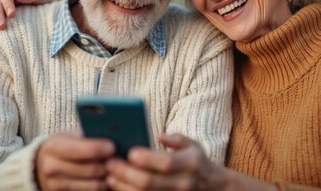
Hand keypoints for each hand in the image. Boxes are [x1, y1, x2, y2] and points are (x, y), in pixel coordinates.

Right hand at [35, 132, 114, 190]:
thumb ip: (85, 138)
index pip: (82, 149)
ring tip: (114, 170)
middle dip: (108, 165)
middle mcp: (51, 168)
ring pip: (93, 185)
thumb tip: (112, 139)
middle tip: (118, 160)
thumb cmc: (60, 147)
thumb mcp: (67, 137)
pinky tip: (105, 180)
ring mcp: (55, 185)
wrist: (39, 166)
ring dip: (107, 178)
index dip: (100, 148)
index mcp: (54, 147)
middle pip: (91, 170)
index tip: (112, 146)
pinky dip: (101, 187)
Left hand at [105, 134, 224, 189]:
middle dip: (126, 173)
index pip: (166, 163)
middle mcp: (183, 184)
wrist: (211, 188)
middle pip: (149, 182)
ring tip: (109, 176)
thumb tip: (161, 136)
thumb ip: (177, 139)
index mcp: (190, 163)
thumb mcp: (193, 145)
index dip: (147, 159)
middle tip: (109, 164)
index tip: (130, 152)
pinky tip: (117, 187)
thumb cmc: (195, 161)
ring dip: (123, 187)